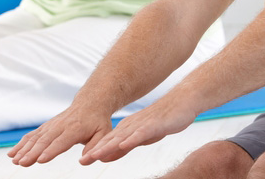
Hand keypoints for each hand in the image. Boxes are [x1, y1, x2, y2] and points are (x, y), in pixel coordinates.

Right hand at [8, 105, 113, 166]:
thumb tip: (84, 160)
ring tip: (14, 161)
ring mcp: (51, 125)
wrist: (90, 103)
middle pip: (44, 140)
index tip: (40, 160)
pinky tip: (12, 154)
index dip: (50, 151)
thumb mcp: (103, 133)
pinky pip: (32, 135)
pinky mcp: (46, 126)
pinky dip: (21, 144)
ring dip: (23, 149)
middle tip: (22, 163)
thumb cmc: (97, 121)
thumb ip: (95, 147)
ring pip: (35, 138)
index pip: (61, 141)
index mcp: (75, 129)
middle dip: (32, 152)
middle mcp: (60, 126)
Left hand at [80, 98, 196, 164]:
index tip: (82, 161)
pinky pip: (141, 133)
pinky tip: (122, 144)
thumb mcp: (141, 138)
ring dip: (108, 146)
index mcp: (126, 128)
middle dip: (96, 151)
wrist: (182, 102)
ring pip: (122, 137)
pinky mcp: (154, 124)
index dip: (95, 152)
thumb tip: (105, 157)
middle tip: (82, 161)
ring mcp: (141, 124)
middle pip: (111, 140)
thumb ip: (124, 147)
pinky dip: (131, 139)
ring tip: (95, 155)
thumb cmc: (162, 121)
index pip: (107, 142)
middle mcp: (131, 126)